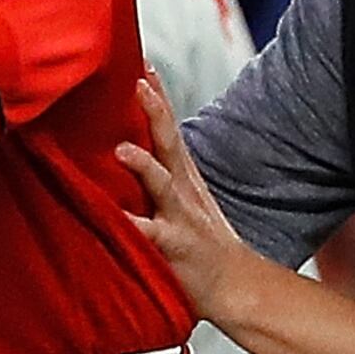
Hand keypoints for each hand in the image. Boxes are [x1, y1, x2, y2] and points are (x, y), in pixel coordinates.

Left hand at [115, 76, 265, 324]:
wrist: (236, 287)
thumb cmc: (202, 242)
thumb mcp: (184, 200)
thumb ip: (159, 174)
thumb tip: (124, 148)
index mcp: (183, 177)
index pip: (169, 129)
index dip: (158, 98)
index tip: (144, 66)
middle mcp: (183, 191)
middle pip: (168, 143)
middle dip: (155, 112)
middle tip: (138, 83)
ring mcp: (181, 218)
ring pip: (162, 185)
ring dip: (143, 166)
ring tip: (122, 149)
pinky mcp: (176, 248)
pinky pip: (152, 235)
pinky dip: (135, 226)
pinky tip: (117, 218)